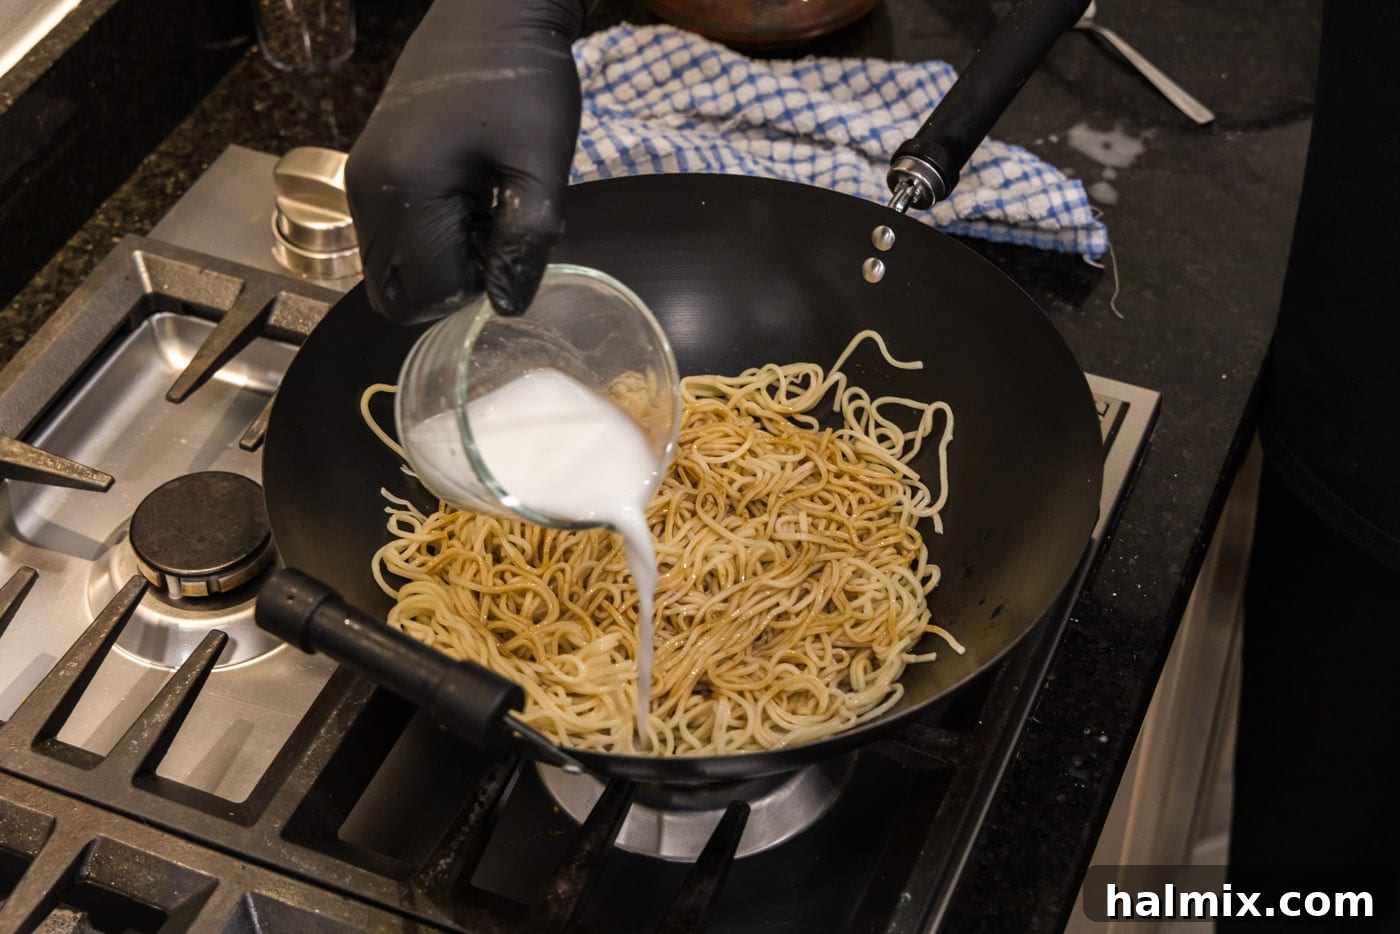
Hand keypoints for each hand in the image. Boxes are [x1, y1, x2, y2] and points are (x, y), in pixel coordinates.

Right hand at [346, 0, 584, 322]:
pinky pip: (387, 235)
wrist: (490, 14)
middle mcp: (366, 192)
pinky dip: (424, 238)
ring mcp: (360, 180)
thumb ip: (525, 243)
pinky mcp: (366, 169)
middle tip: (493, 239)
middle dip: (447, 285)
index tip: (506, 246)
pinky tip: (466, 200)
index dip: (473, 289)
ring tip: (483, 213)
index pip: (427, 292)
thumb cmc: (523, 83)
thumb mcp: (541, 168)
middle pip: (391, 291)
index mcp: (405, 191)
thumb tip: (506, 305)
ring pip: (387, 267)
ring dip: (437, 262)